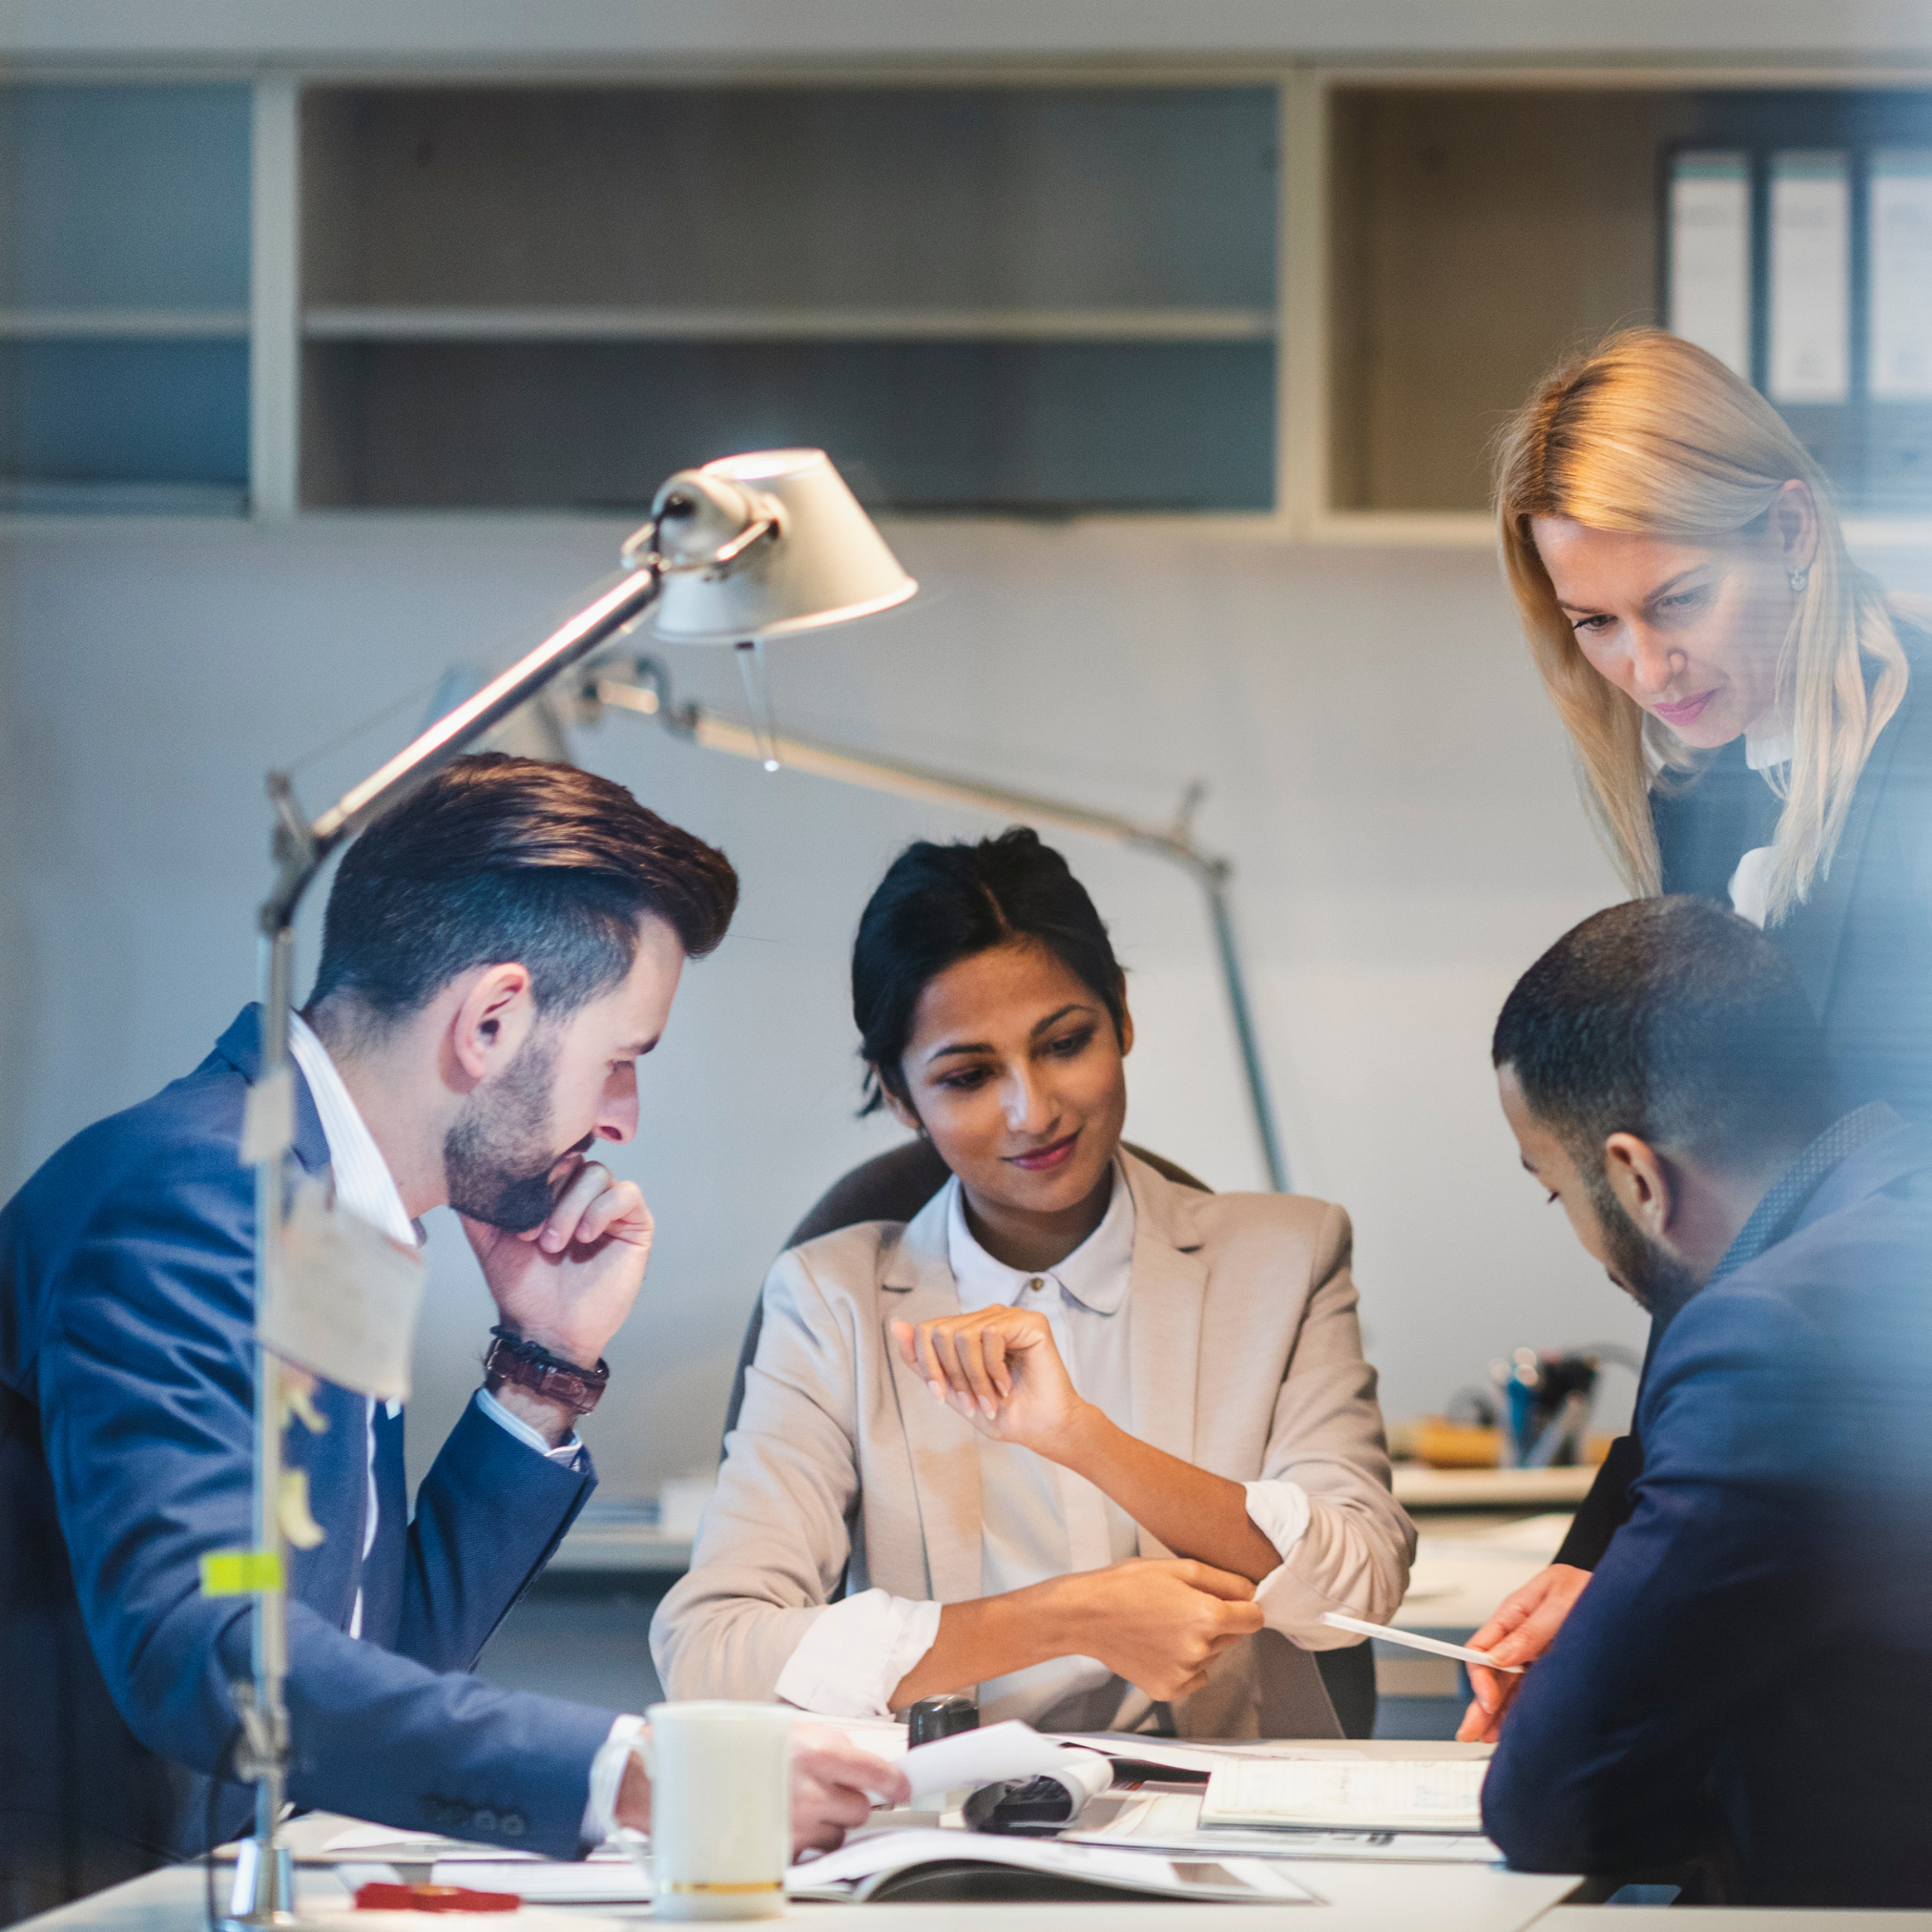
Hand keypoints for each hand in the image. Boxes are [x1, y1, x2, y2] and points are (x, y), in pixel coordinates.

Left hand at [462, 1153, 652, 1368]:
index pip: (550, 1153)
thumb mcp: (489, 1239)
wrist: (545, 1329)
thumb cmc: (522, 1288)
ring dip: (572, 1206)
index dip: (534, 1172)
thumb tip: (464, 1170)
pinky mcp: (636, 1225)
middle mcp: (583, 1194)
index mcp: (553, 1190)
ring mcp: (610, 1208)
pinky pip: (628, 1194)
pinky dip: (602, 1209)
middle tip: (533, 1233)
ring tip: (556, 1243)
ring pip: (598, 1173)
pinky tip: (584, 1236)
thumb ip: (478, 1205)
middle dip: (550, 1193)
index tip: (515, 1208)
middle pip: (574, 1158)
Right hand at [610, 1724, 909, 1857]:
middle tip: (825, 1788)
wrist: (671, 1778)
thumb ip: (819, 1744)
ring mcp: (796, 1827)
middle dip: (848, 1800)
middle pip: (860, 1808)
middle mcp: (812, 1790)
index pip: (877, 1771)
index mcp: (816, 1750)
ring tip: (791, 1804)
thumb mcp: (777, 1728)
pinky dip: (802, 1844)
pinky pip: (809, 1854)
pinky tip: (779, 1824)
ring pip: (837, 1834)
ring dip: (824, 1824)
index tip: (902, 1786)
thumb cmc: (719, 1746)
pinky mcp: (778, 1854)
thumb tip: (852, 1760)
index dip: (894, 1781)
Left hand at [892, 1305, 1092, 1459]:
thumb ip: (924, 1361)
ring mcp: (1009, 1316)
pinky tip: (1007, 1386)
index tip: (941, 1399)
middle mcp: (987, 1317)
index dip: (927, 1366)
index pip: (926, 1330)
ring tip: (991, 1401)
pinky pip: (990, 1336)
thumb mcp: (953, 1391)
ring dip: (974, 1379)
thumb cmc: (1004, 1413)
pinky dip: (993, 1369)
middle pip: (940, 1332)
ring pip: (962, 1336)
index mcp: (969, 1330)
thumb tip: (896, 1324)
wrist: (1043, 1430)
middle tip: (973, 1404)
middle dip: (951, 1376)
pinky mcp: (1030, 1321)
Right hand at [1047, 1558, 1264, 1702]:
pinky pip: (1195, 1678)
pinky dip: (1185, 1665)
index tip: (1231, 1603)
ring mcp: (1185, 1674)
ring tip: (1164, 1625)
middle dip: (1217, 1623)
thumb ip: (1224, 1580)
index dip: (1245, 1607)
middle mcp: (1202, 1649)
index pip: (1255, 1618)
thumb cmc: (1129, 1584)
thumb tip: (1253, 1592)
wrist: (1086, 1615)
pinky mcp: (1169, 1690)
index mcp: (1208, 1616)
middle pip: (1232, 1637)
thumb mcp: (1178, 1567)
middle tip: (1182, 1608)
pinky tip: (1159, 1647)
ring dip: (1199, 1643)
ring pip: (1212, 1656)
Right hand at [1456, 1562, 1591, 1741]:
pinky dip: (1521, 1712)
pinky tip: (1512, 1729)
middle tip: (1471, 1732)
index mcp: (1516, 1613)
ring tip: (1487, 1738)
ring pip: (1511, 1688)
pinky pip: (1533, 1693)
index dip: (1481, 1677)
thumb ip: (1530, 1630)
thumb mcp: (1561, 1601)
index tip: (1489, 1701)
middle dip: (1481, 1704)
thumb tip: (1498, 1657)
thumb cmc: (1595, 1589)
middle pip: (1493, 1674)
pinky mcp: (1558, 1672)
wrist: (1629, 1596)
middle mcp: (1523, 1637)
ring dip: (1498, 1714)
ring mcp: (1539, 1656)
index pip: (1484, 1647)